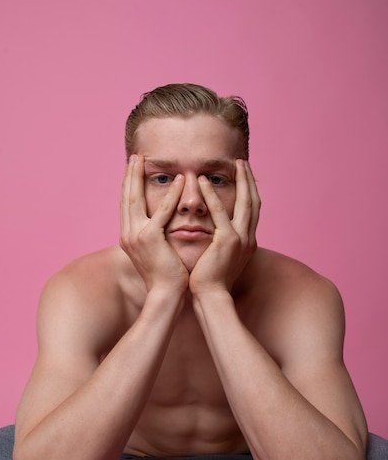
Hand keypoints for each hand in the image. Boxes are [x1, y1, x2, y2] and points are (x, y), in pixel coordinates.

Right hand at [120, 155, 188, 293]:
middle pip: (125, 197)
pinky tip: (179, 181)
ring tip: (145, 160)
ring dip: (139, 177)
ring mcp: (136, 236)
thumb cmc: (166, 277)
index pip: (127, 205)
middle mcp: (128, 234)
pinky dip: (170, 195)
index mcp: (128, 237)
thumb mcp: (156, 253)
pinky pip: (161, 211)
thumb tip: (160, 226)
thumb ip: (155, 236)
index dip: (128, 185)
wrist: (166, 295)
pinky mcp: (150, 238)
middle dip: (129, 175)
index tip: (132, 169)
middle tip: (134, 156)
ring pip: (135, 199)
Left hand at [189, 160, 259, 295]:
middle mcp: (249, 238)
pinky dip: (213, 197)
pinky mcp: (228, 242)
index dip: (250, 191)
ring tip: (234, 164)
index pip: (252, 210)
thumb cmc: (211, 281)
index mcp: (248, 242)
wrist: (211, 297)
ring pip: (244, 202)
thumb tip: (218, 237)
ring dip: (240, 180)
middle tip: (243, 161)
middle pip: (254, 201)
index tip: (245, 175)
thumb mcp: (222, 259)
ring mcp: (241, 239)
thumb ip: (223, 245)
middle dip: (249, 180)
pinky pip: (220, 213)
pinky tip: (205, 182)